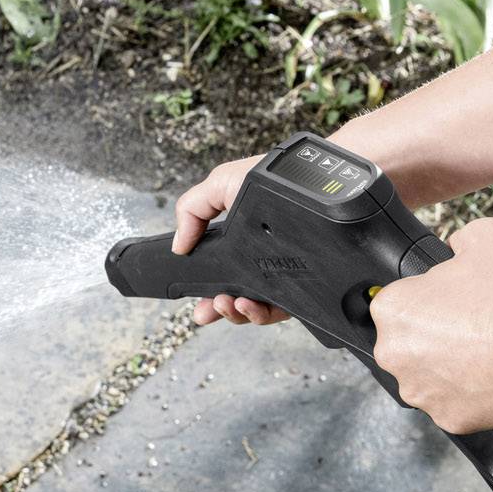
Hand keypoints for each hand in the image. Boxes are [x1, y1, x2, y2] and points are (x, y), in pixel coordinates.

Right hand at [172, 155, 290, 326]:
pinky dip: (261, 314)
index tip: (196, 301)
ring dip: (237, 312)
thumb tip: (178, 246)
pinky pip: (280, 310)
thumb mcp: (220, 184)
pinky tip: (249, 303)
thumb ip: (192, 210)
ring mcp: (282, 275)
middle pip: (235, 297)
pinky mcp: (301, 286)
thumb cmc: (272, 177)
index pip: (220, 276)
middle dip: (219, 308)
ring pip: (255, 307)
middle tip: (208, 309)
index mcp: (239, 244)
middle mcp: (260, 262)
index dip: (205, 293)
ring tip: (228, 303)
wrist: (314, 179)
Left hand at [369, 217, 492, 432]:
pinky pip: (455, 403)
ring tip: (489, 350)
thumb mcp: (484, 236)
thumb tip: (456, 248)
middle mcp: (394, 354)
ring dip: (452, 365)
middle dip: (436, 335)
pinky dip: (472, 393)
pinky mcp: (448, 419)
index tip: (455, 301)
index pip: (401, 301)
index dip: (431, 298)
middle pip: (411, 342)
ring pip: (431, 375)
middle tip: (475, 326)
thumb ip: (458, 240)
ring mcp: (420, 391)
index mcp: (392, 310)